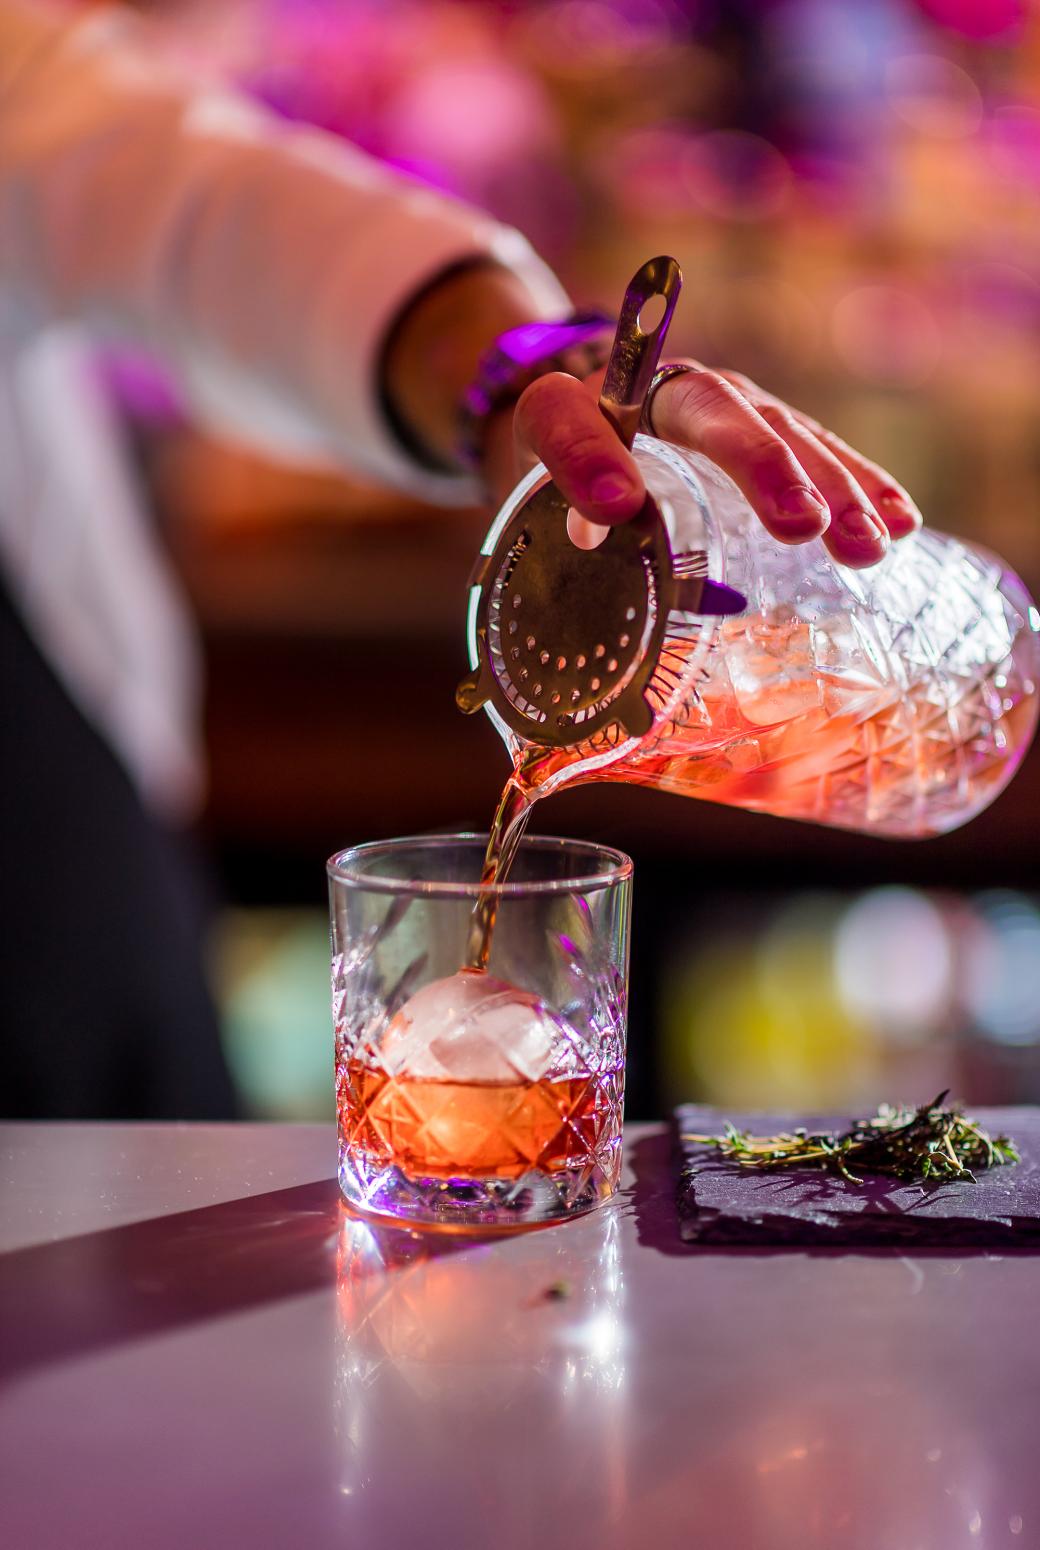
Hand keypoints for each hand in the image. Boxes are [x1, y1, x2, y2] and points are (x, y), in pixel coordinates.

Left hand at [490, 362, 921, 569]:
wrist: (593, 415)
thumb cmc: (566, 452)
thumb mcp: (541, 459)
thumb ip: (562, 473)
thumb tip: (604, 515)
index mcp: (608, 394)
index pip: (602, 413)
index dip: (604, 452)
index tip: (612, 507)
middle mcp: (685, 389)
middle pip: (727, 414)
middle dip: (768, 468)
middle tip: (804, 525)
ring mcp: (740, 408)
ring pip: (791, 434)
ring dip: (834, 489)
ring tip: (869, 544)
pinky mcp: (776, 435)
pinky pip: (823, 452)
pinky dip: (862, 484)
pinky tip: (900, 520)